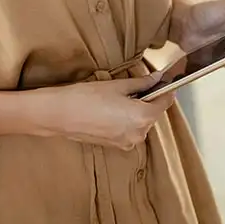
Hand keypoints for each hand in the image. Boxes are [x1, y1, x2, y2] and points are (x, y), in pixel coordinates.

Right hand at [30, 73, 175, 149]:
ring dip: (135, 111)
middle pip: (152, 113)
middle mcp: (139, 134)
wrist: (59, 115)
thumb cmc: (86, 97)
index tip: (164, 80)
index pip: (165, 102)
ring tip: (117, 98)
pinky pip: (129, 130)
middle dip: (147, 100)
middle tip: (133, 86)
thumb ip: (142, 83)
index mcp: (143, 117)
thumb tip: (158, 78)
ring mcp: (127, 142)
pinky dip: (125, 120)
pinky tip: (110, 110)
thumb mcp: (116, 85)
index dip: (166, 89)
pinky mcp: (116, 146)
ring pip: (140, 122)